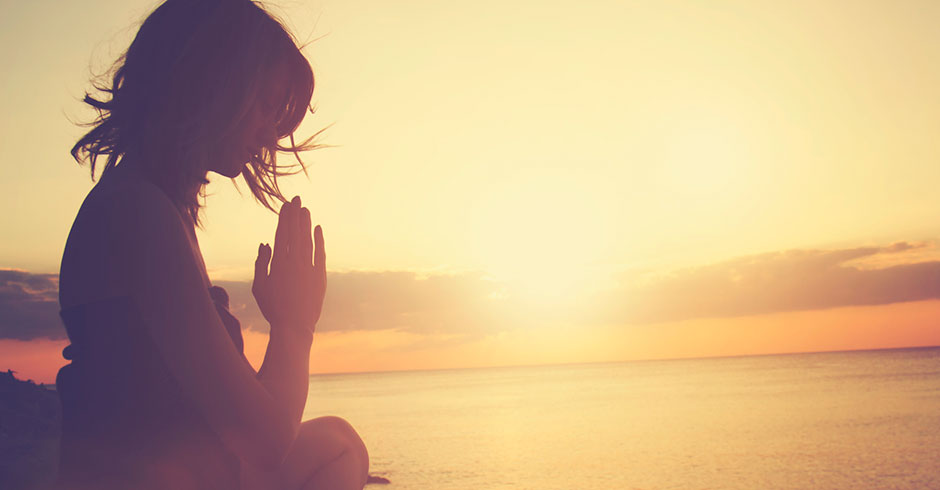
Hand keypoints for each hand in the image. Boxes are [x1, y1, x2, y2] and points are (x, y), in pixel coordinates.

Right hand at [252, 196, 325, 333]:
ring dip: (306, 223)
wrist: (294, 327)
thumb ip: (261, 263)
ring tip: (305, 209)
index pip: (281, 234)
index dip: (283, 218)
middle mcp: (294, 262)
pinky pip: (320, 253)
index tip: (285, 205)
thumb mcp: (259, 286)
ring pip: (307, 240)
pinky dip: (319, 240)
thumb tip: (265, 244)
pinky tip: (317, 228)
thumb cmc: (273, 308)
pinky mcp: (320, 276)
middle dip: (295, 214)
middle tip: (296, 199)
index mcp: (278, 263)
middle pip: (295, 232)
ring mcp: (308, 268)